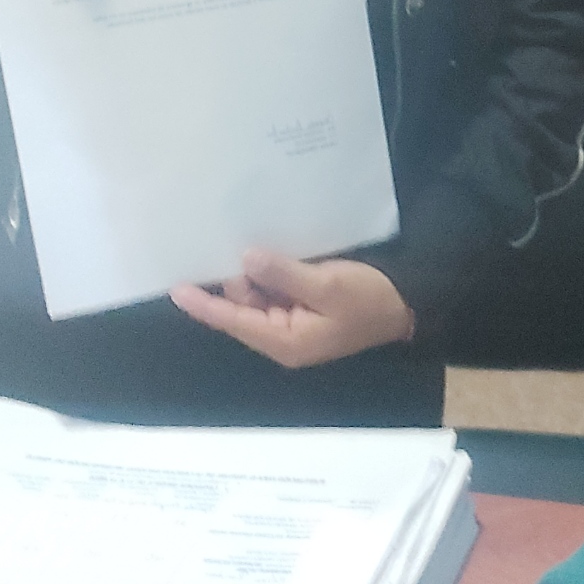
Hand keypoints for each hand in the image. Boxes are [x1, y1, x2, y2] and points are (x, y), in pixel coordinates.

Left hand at [171, 251, 415, 368]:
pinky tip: (267, 252)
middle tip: (224, 244)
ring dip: (252, 274)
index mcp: (284, 340)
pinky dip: (268, 275)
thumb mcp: (326, 284)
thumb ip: (283, 273)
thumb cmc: (368, 300)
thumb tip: (245, 260)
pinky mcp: (303, 310)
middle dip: (234, 280)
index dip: (205, 304)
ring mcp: (293, 325)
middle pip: (242, 308)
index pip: (234, 320)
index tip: (177, 288)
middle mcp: (282, 337)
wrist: (406, 305)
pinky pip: (274, 293)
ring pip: (257, 298)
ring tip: (246, 243)